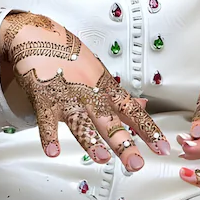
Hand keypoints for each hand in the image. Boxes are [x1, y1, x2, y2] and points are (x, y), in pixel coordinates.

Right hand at [0, 12, 168, 170]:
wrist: (37, 36)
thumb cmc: (69, 55)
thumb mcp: (100, 73)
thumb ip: (119, 96)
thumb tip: (143, 106)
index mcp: (105, 88)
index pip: (132, 112)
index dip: (148, 130)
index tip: (162, 147)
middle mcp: (89, 95)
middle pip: (109, 121)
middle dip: (124, 143)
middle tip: (136, 164)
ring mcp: (67, 98)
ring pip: (81, 122)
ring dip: (91, 141)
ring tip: (102, 158)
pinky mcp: (44, 100)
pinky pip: (46, 121)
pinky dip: (48, 137)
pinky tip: (53, 151)